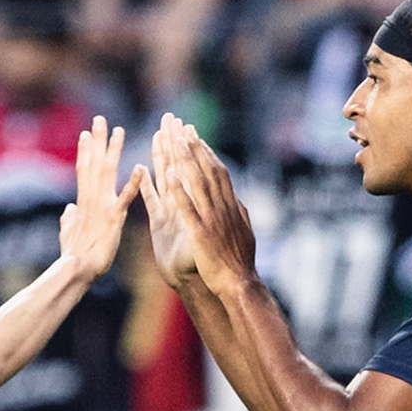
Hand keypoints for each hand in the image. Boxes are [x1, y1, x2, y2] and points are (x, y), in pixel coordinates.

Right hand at [59, 116, 144, 280]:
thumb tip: (68, 209)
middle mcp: (91, 199)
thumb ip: (68, 218)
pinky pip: (125, 198)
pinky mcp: (113, 218)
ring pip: (108, 173)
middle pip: (94, 164)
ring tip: (119, 131)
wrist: (77, 269)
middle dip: (98, 141)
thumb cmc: (73, 254)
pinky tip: (142, 168)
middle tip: (101, 119)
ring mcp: (102, 206)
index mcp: (83, 201)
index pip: (84, 170)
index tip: (87, 133)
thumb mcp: (68, 232)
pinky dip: (133, 183)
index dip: (86, 151)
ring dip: (113, 151)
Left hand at [148, 113, 256, 299]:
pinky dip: (178, 191)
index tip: (193, 135)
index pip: (217, 172)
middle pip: (205, 170)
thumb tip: (236, 200)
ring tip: (173, 140)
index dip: (204, 152)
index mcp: (230, 205)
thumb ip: (237, 213)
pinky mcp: (200, 234)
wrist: (238, 284)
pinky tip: (168, 175)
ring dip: (184, 160)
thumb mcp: (243, 232)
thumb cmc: (239, 262)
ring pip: (196, 183)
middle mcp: (222, 207)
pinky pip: (186, 209)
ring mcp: (211, 219)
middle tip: (180, 126)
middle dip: (192, 147)